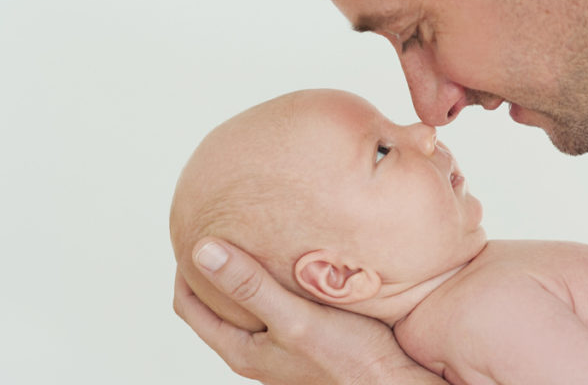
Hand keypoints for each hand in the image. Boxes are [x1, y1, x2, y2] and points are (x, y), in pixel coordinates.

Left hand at [173, 237, 443, 384]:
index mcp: (242, 350)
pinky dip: (277, 284)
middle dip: (215, 269)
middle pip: (217, 306)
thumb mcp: (294, 318)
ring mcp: (281, 349)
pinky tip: (297, 265)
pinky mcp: (306, 342)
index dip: (184, 270)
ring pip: (250, 307)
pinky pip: (279, 308)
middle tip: (223, 230)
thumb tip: (203, 251)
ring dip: (249, 276)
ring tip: (259, 240)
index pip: (189, 306)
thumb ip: (250, 286)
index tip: (193, 233)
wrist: (391, 382)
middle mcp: (256, 353)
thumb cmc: (349, 359)